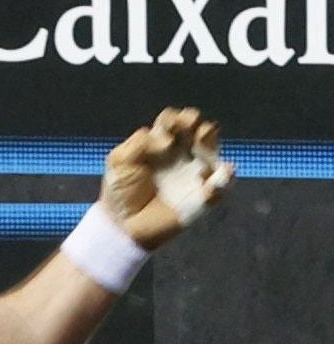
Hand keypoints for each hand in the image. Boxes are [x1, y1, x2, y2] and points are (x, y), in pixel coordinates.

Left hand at [102, 106, 233, 250]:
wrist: (124, 224)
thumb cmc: (120, 190)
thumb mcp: (120, 160)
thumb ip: (140, 143)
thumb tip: (168, 140)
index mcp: (160, 143)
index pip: (174, 121)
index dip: (175, 118)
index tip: (167, 131)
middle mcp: (181, 154)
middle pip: (198, 129)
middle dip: (198, 124)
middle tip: (191, 131)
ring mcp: (194, 173)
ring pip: (214, 150)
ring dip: (212, 143)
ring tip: (201, 147)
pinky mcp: (203, 195)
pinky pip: (221, 184)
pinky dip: (223, 179)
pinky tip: (213, 179)